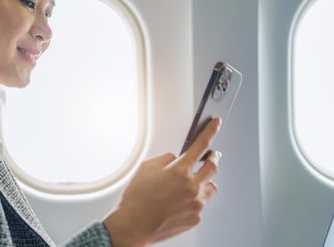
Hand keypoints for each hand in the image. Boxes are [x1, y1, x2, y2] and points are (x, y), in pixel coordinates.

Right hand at [103, 118, 221, 246]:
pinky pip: (202, 203)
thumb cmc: (137, 200)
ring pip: (211, 186)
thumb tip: (175, 158)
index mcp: (179, 171)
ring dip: (205, 180)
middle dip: (213, 157)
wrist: (134, 226)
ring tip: (194, 181)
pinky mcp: (195, 218)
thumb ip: (165, 159)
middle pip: (213, 166)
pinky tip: (182, 200)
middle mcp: (191, 187)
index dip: (211, 131)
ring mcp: (196, 204)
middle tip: (211, 155)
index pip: (201, 145)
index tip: (216, 124)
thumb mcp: (146, 169)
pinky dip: (196, 198)